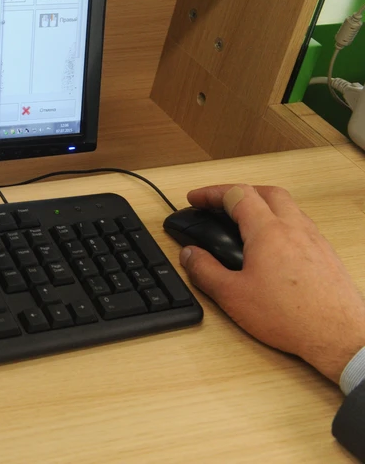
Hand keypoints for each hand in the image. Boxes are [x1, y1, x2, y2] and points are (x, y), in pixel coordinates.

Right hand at [180, 184, 364, 382]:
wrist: (338, 335)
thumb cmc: (290, 316)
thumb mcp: (233, 296)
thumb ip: (204, 271)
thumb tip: (189, 254)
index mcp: (268, 231)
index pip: (236, 194)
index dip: (211, 193)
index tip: (196, 199)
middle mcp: (294, 228)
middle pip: (266, 192)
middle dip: (239, 192)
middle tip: (221, 203)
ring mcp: (314, 240)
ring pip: (288, 207)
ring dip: (263, 206)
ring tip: (245, 223)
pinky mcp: (326, 254)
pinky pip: (301, 225)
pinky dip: (282, 223)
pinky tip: (273, 246)